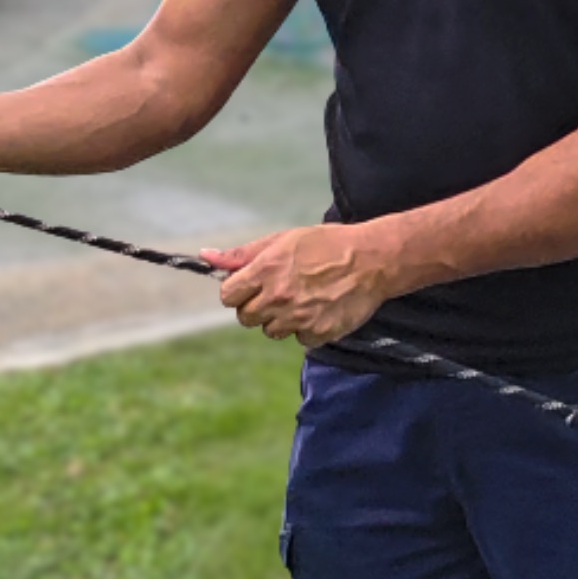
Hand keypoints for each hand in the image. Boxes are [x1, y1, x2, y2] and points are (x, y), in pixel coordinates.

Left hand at [200, 223, 393, 347]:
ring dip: (282, 319)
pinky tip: (321, 308)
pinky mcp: (317, 334)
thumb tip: (205, 256)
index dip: (238, 291)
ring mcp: (297, 318)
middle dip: (257, 306)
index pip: (228, 295)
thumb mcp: (284, 239)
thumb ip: (243, 254)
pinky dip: (307, 327)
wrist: (372, 259)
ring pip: (271, 331)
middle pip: (246, 317)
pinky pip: (300, 339)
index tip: (251, 286)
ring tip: (304, 297)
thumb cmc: (327, 243)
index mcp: (266, 270)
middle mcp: (278, 297)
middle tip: (280, 291)